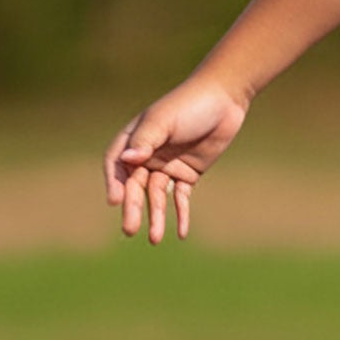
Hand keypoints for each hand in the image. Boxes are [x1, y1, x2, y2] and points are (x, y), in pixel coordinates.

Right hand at [102, 75, 249, 243]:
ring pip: (157, 196)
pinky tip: (181, 232)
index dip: (114, 182)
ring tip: (155, 239)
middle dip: (133, 207)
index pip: (116, 165)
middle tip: (130, 229)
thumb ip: (146, 140)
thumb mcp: (165, 120)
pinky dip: (180, 214)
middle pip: (135, 185)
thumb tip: (127, 160)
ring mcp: (167, 165)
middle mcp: (147, 155)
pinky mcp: (188, 173)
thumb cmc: (189, 105)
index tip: (115, 200)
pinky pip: (181, 197)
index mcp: (134, 139)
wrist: (225, 100)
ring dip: (156, 216)